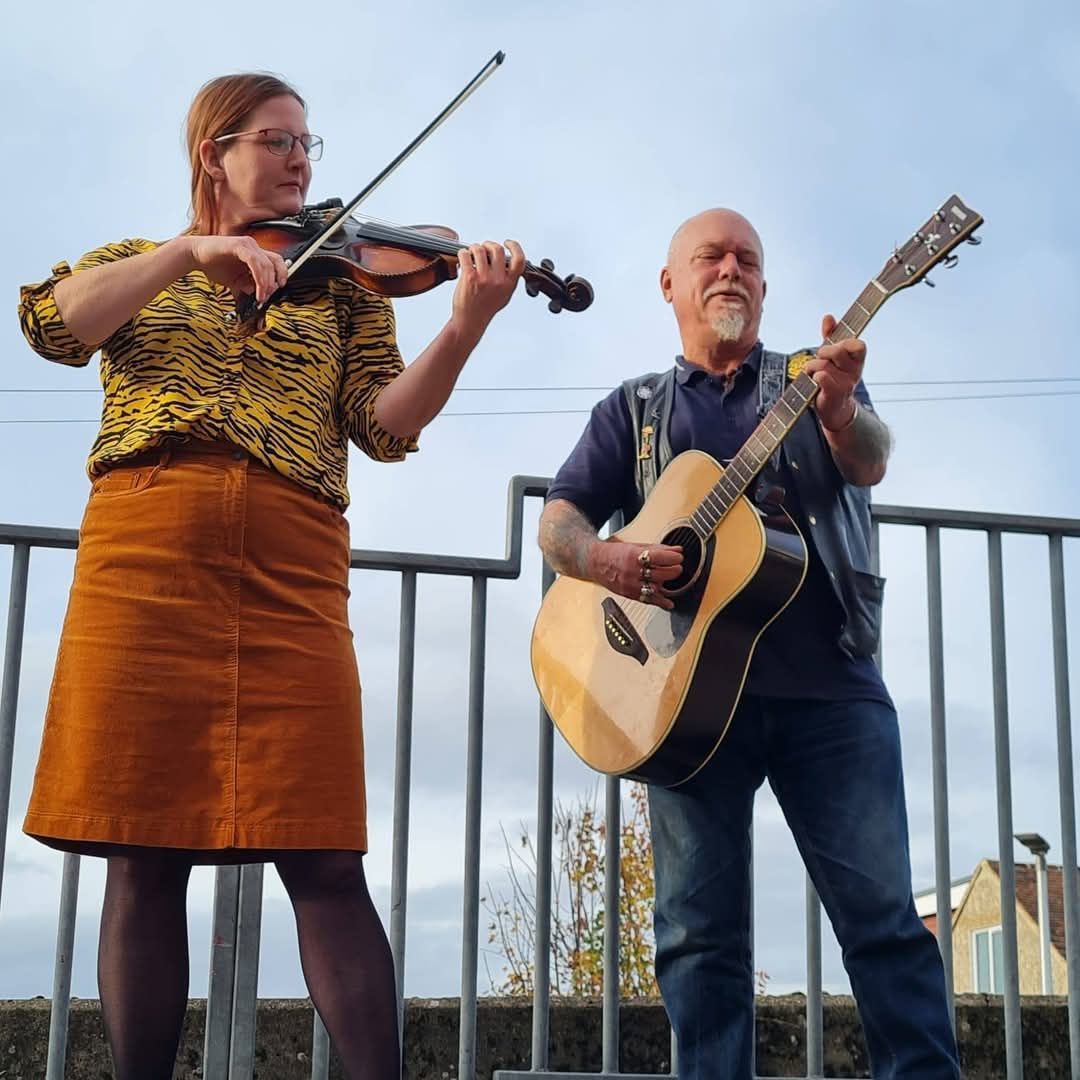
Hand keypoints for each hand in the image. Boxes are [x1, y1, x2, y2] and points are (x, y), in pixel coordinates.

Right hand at [186, 235, 289, 305]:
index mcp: (255, 253)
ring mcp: (247, 244)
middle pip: (276, 263)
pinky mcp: (238, 245)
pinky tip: (256, 288)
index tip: (278, 290)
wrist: (194, 255)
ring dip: (266, 283)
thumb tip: (259, 294)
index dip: (282, 275)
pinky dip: (259, 277)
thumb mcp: (236, 281)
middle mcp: (253, 246)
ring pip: (267, 264)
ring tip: (261, 296)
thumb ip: (248, 286)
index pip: (277, 262)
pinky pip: (255, 261)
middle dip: (275, 282)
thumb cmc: (214, 265)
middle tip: (267, 296)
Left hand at [450, 240, 525, 335]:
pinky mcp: (469, 277)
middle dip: (488, 245)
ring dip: (474, 248)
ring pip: (479, 249)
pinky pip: (465, 255)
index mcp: (509, 284)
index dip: (514, 247)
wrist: (470, 321)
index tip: (507, 243)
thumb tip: (509, 262)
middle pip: (497, 249)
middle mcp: (498, 280)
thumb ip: (509, 279)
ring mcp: (483, 278)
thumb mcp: (504, 295)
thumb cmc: (485, 309)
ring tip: (471, 254)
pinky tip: (463, 258)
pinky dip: (463, 253)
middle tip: (483, 249)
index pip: (519, 259)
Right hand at [590, 540, 683, 610]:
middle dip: (673, 571)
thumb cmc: (617, 553)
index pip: (658, 557)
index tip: (678, 557)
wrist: (596, 563)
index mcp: (633, 556)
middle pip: (659, 574)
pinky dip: (660, 602)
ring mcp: (630, 584)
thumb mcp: (637, 546)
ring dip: (667, 585)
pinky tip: (668, 603)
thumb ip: (659, 548)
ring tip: (670, 579)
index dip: (672, 558)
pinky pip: (647, 600)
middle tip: (677, 567)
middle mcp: (631, 571)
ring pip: (655, 589)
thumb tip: (678, 550)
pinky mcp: (629, 594)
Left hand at [805, 313, 865, 430]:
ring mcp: (846, 384)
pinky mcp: (834, 394)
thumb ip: (831, 336)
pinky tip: (814, 381)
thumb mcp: (833, 357)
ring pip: (823, 364)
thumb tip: (828, 317)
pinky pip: (822, 377)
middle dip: (823, 352)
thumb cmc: (833, 379)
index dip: (845, 343)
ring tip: (813, 374)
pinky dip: (814, 377)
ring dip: (812, 367)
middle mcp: (855, 371)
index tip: (835, 346)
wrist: (835, 409)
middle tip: (820, 359)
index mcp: (857, 361)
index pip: (858, 345)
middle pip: (836, 351)